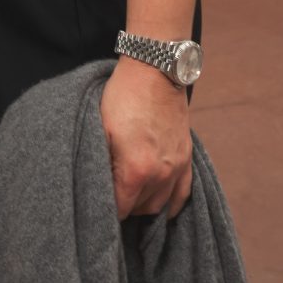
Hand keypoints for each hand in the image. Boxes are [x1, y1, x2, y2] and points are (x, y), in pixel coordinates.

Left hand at [100, 56, 191, 219]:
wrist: (154, 72)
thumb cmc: (122, 97)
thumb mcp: (100, 130)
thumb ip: (101, 164)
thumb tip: (95, 186)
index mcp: (135, 170)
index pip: (120, 209)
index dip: (105, 210)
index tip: (96, 205)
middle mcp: (160, 175)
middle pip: (140, 210)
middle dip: (124, 207)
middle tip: (110, 197)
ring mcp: (177, 167)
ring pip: (160, 205)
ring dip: (144, 205)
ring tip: (129, 197)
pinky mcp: (187, 158)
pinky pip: (182, 194)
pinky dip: (171, 204)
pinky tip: (161, 206)